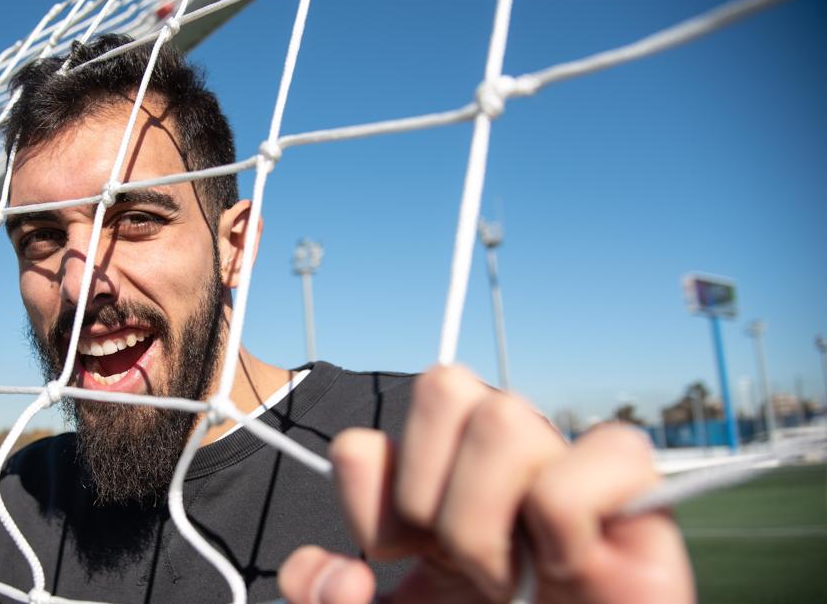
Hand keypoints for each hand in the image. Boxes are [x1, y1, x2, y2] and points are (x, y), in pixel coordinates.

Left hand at [278, 364, 691, 602]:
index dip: (369, 501)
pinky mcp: (642, 501)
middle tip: (464, 570)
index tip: (402, 559)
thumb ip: (328, 601)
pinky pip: (606, 451)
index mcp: (432, 489)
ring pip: (505, 415)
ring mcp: (563, 476)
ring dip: (490, 519)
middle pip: (443, 386)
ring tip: (516, 579)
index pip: (367, 439)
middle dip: (429, 496)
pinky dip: (570, 521)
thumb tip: (340, 570)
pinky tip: (572, 568)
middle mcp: (495, 469)